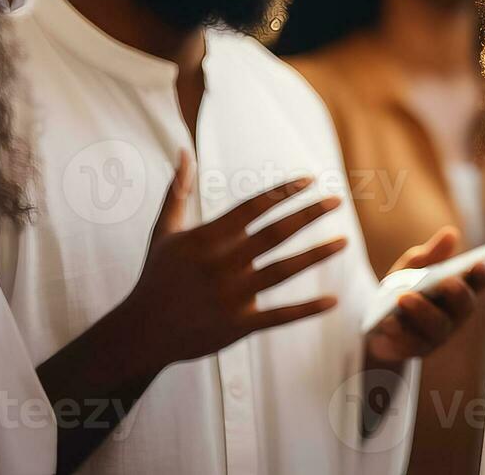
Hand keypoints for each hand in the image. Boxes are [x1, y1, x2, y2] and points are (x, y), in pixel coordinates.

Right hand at [121, 152, 348, 372]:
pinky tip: (334, 299)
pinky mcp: (237, 326)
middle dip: (308, 214)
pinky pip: (279, 316)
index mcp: (205, 239)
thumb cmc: (156, 276)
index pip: (253, 207)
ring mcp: (230, 297)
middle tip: (339, 200)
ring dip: (316, 255)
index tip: (311, 179)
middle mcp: (220, 265)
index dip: (283, 192)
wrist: (139, 334)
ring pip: (282, 271)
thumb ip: (178, 191)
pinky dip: (307, 309)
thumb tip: (183, 151)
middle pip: (274, 233)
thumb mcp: (163, 232)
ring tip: (345, 241)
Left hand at [364, 227, 484, 364]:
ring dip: (422, 311)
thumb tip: (451, 234)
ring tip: (404, 298)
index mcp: (459, 288)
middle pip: (464, 306)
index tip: (481, 263)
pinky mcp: (415, 350)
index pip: (480, 281)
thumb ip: (430, 254)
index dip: (484, 273)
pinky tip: (388, 321)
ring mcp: (437, 335)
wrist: (375, 322)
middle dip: (457, 294)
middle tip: (446, 282)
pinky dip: (399, 332)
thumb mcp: (411, 268)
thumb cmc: (402, 289)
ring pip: (438, 327)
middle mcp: (455, 314)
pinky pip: (410, 344)